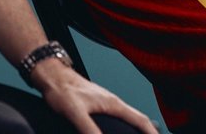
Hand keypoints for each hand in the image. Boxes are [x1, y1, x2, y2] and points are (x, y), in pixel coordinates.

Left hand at [32, 59, 157, 133]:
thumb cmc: (63, 90)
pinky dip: (123, 127)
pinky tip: (116, 131)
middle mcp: (113, 104)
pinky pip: (117, 118)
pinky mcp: (98, 106)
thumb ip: (88, 128)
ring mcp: (106, 104)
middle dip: (147, 131)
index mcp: (113, 104)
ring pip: (128, 118)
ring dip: (136, 129)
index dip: (152, 132)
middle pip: (137, 120)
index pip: (140, 119)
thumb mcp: (75, 112)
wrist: (53, 77)